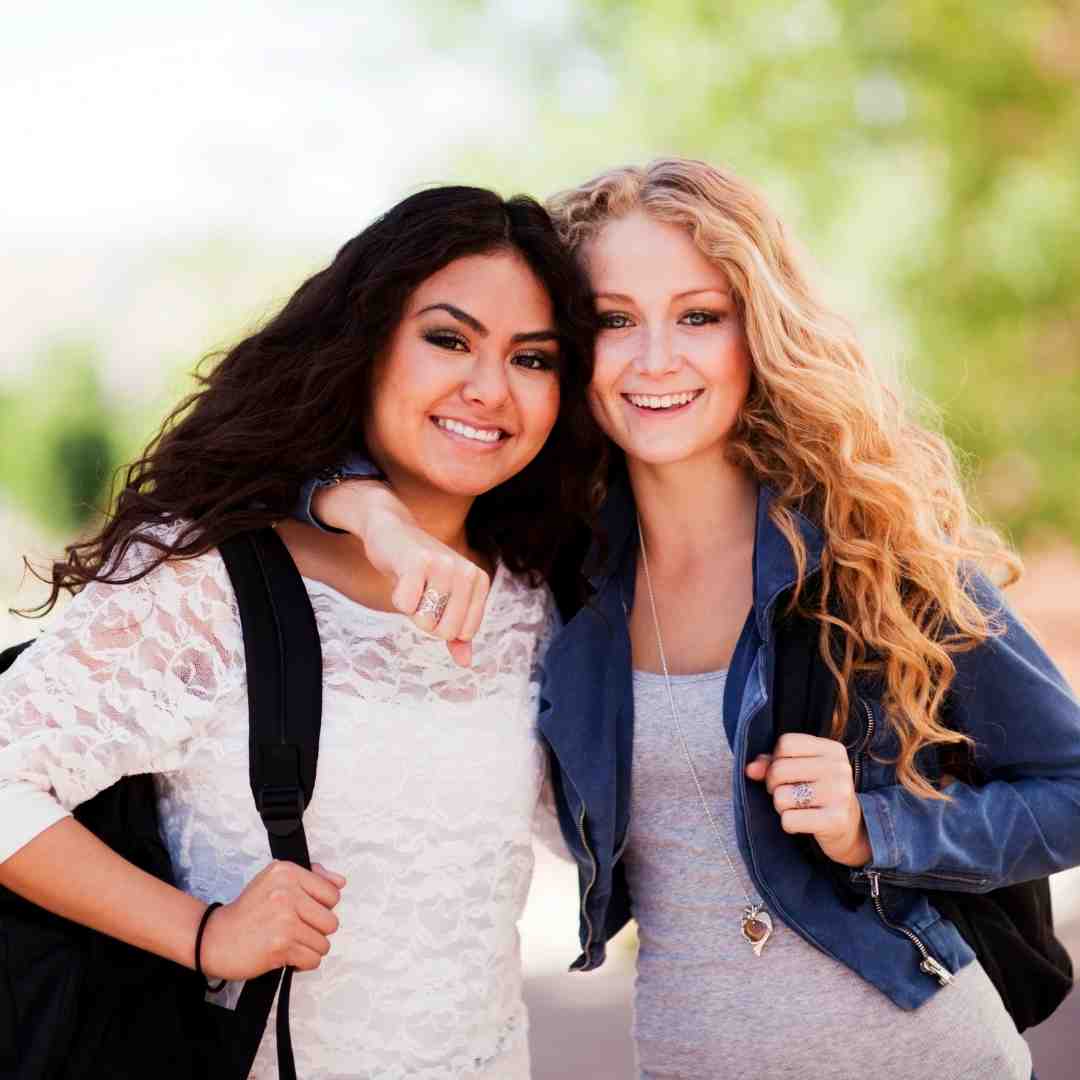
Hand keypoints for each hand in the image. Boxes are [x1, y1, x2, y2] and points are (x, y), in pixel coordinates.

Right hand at [199, 861, 345, 979]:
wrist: (215, 938)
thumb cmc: (247, 912)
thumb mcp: (275, 880)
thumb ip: (311, 877)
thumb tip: (340, 881)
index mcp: (287, 873)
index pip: (332, 893)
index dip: (322, 907)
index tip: (305, 912)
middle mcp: (287, 893)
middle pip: (331, 921)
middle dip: (316, 931)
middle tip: (296, 930)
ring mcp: (285, 920)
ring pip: (324, 943)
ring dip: (308, 948)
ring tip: (290, 942)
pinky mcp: (281, 946)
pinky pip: (313, 960)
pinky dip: (302, 963)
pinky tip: (287, 955)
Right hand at [313, 481, 490, 666]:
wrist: (391, 530)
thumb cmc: (419, 570)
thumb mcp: (443, 600)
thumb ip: (457, 632)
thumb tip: (466, 663)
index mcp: (479, 582)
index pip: (464, 633)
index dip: (441, 624)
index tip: (434, 600)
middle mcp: (467, 572)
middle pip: (445, 631)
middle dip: (425, 620)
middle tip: (420, 593)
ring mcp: (444, 565)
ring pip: (425, 621)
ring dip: (410, 609)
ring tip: (411, 583)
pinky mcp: (419, 562)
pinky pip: (405, 606)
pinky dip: (397, 597)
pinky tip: (400, 576)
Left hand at [745, 733, 870, 866]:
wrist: (852, 830)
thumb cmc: (819, 794)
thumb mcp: (801, 771)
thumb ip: (772, 764)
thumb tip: (750, 769)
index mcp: (832, 749)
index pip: (785, 743)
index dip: (776, 760)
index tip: (786, 773)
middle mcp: (839, 768)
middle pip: (779, 769)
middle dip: (774, 786)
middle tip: (788, 794)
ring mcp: (839, 794)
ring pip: (781, 796)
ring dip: (781, 807)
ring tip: (798, 808)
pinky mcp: (836, 820)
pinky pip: (789, 820)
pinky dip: (789, 824)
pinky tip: (804, 823)